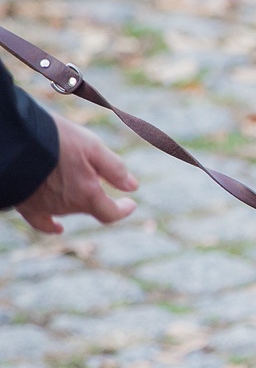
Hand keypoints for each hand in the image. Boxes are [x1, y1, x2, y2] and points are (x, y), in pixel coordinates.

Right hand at [16, 115, 137, 233]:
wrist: (12, 140)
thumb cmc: (53, 139)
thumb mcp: (92, 146)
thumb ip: (114, 169)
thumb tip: (133, 187)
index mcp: (86, 195)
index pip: (110, 213)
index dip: (122, 209)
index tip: (130, 204)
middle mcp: (66, 206)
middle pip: (88, 205)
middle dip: (95, 192)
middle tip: (91, 168)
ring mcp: (44, 207)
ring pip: (67, 208)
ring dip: (74, 197)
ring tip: (67, 171)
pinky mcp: (24, 204)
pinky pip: (41, 222)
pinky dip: (51, 225)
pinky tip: (58, 228)